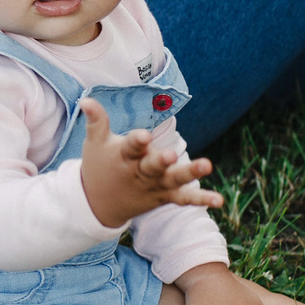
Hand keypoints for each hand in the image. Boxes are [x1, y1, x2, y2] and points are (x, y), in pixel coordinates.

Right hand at [77, 101, 221, 226]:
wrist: (97, 205)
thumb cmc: (98, 166)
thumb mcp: (95, 143)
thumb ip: (97, 120)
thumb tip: (86, 99)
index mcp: (123, 157)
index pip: (131, 147)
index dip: (138, 141)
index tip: (144, 136)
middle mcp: (140, 172)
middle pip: (153, 167)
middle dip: (161, 161)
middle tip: (171, 155)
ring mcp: (154, 186)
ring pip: (173, 180)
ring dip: (189, 173)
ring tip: (206, 165)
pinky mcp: (164, 196)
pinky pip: (183, 198)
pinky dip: (200, 199)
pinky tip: (218, 200)